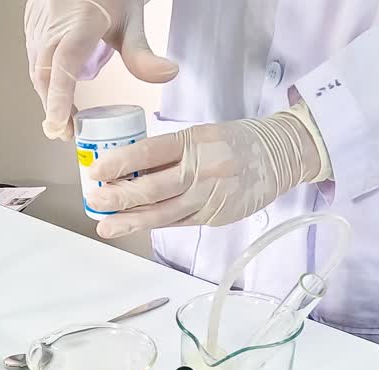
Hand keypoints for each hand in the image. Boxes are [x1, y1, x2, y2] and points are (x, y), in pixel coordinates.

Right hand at [24, 0, 177, 140]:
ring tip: (65, 119)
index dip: (59, 97)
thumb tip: (167, 74)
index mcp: (79, 21)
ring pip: (37, 69)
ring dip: (48, 97)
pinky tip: (57, 93)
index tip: (59, 123)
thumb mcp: (132, 18)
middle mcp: (53, 24)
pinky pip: (34, 59)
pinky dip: (45, 81)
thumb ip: (143, 53)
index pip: (64, 64)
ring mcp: (39, 25)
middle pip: (45, 74)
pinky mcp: (32, 27)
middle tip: (67, 133)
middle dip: (53, 107)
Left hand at [85, 109, 324, 238]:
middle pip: (153, 188)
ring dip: (131, 221)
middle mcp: (203, 170)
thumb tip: (131, 168)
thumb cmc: (238, 141)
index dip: (120, 163)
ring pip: (163, 213)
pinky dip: (156, 224)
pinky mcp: (217, 216)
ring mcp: (211, 197)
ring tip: (106, 226)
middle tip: (95, 202)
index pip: (150, 152)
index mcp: (196, 141)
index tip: (96, 171)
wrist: (283, 154)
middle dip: (119, 198)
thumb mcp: (204, 133)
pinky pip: (180, 222)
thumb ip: (172, 151)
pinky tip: (136, 225)